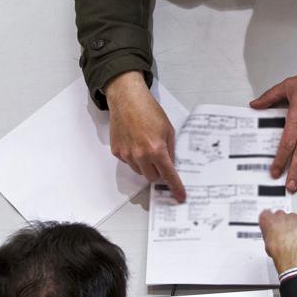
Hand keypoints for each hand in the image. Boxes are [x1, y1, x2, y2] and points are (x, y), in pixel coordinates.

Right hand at [106, 71, 185, 201]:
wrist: (127, 99)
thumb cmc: (149, 111)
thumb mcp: (168, 129)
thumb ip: (170, 149)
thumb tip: (171, 164)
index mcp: (156, 149)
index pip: (168, 175)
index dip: (175, 187)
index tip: (180, 196)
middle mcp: (140, 155)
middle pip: (152, 177)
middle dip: (158, 172)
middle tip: (160, 158)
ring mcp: (127, 154)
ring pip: (140, 171)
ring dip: (145, 165)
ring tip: (145, 145)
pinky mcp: (117, 151)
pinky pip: (128, 162)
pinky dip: (134, 157)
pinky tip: (135, 141)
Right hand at [259, 209, 296, 272]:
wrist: (289, 248)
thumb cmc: (278, 248)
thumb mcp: (267, 245)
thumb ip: (271, 237)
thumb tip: (275, 242)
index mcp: (267, 219)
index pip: (267, 214)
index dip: (272, 221)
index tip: (274, 226)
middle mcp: (279, 214)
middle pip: (282, 216)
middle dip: (285, 224)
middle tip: (287, 235)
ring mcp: (292, 216)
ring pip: (295, 219)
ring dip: (296, 227)